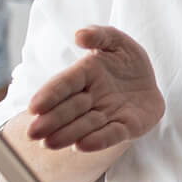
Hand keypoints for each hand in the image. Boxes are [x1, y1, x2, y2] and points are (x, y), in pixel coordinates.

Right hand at [27, 26, 164, 151]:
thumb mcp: (116, 41)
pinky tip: (82, 146)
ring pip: (86, 125)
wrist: (148, 83)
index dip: (49, 95)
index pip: (64, 84)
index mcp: (83, 75)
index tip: (35, 107)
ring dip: (68, 134)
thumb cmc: (125, 60)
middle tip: (34, 133)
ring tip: (50, 143)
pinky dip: (98, 140)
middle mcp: (90, 98)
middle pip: (69, 109)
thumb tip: (80, 35)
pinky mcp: (126, 127)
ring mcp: (106, 114)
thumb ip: (99, 35)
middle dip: (52, 120)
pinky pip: (112, 134)